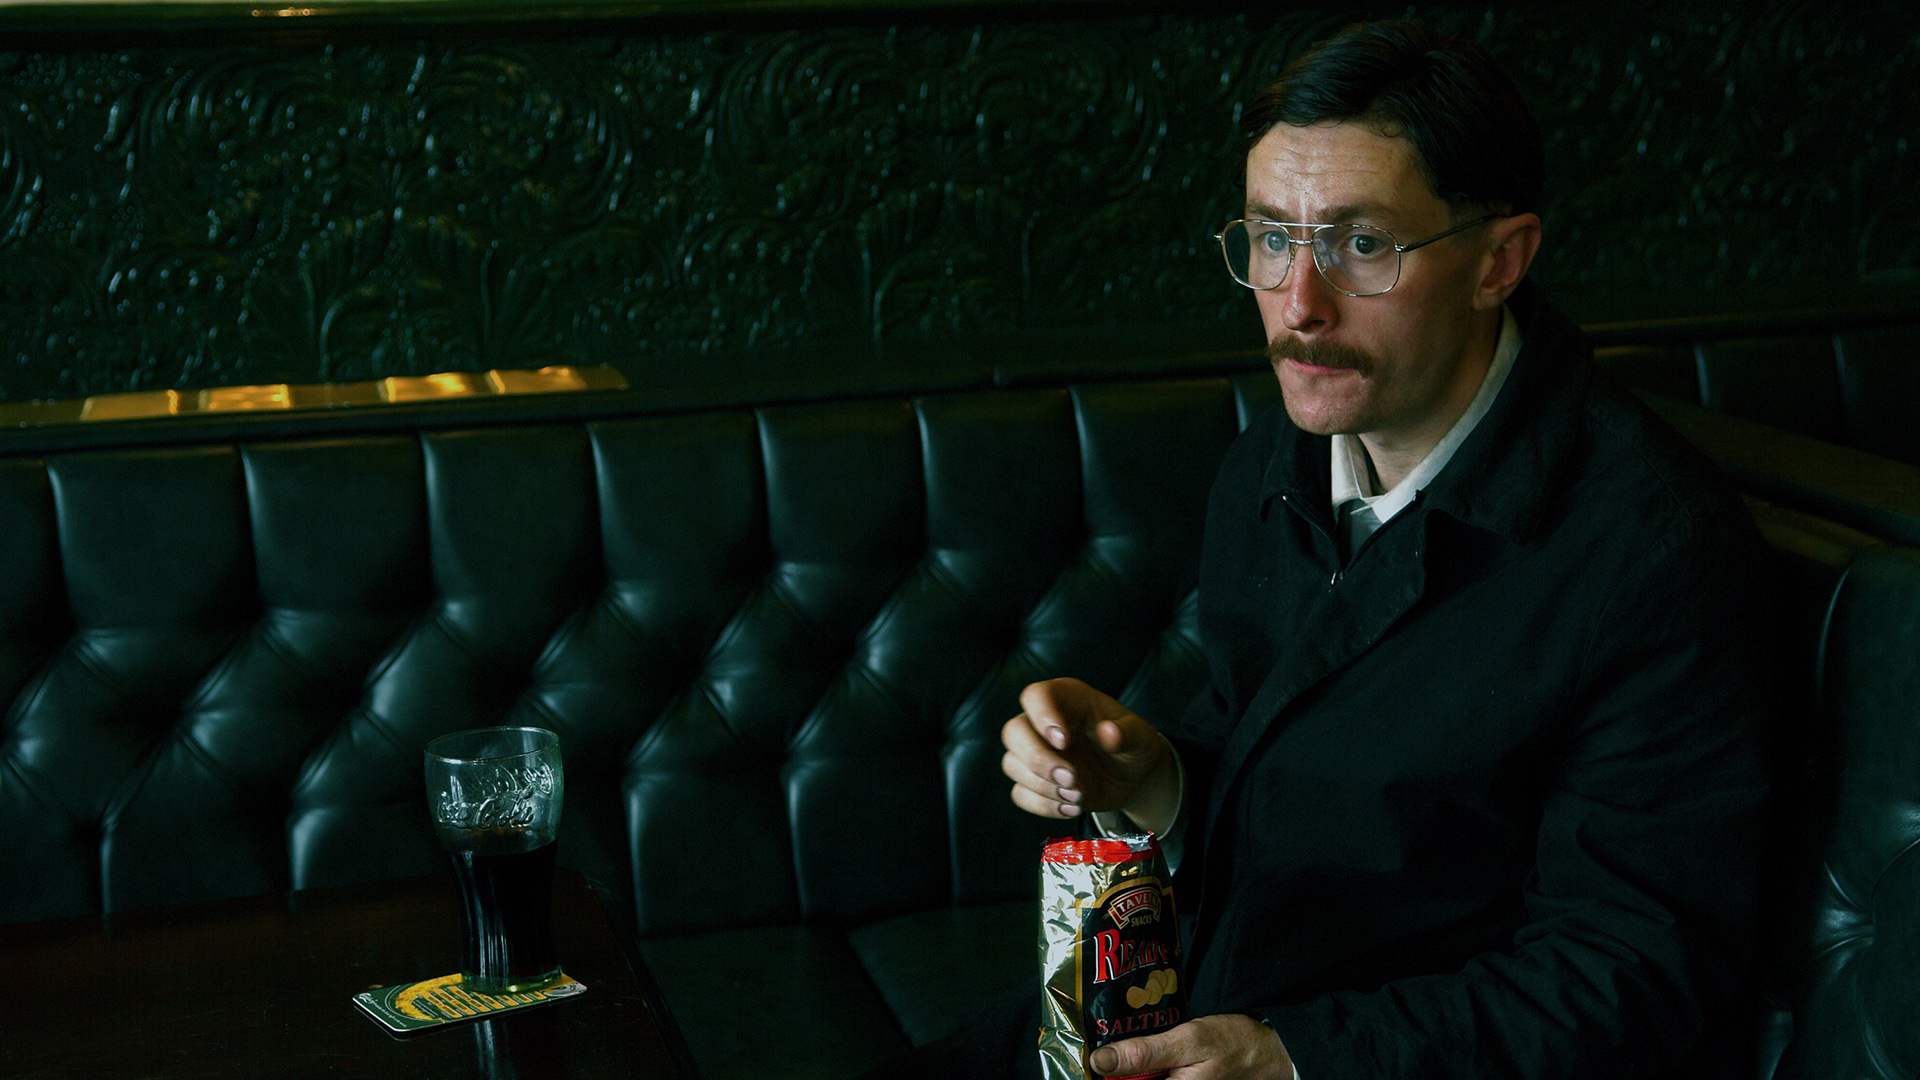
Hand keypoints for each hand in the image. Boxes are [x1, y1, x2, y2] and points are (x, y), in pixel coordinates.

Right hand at [1001, 678, 1177, 831]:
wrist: (1133, 778)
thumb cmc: (1133, 746)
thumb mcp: (1140, 737)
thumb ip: (1127, 734)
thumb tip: (1109, 733)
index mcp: (1067, 699)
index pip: (1036, 696)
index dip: (1042, 716)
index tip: (1063, 741)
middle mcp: (1043, 723)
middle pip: (1013, 732)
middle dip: (1038, 759)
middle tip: (1072, 778)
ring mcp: (1036, 752)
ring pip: (1012, 764)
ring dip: (1043, 785)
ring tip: (1079, 795)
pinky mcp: (1035, 781)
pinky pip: (1021, 794)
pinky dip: (1044, 805)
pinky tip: (1072, 808)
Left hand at [1089, 1014, 1291, 1079]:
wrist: (1270, 1054)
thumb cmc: (1233, 1045)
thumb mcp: (1187, 1041)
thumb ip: (1143, 1054)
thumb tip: (1099, 1061)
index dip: (1106, 1077)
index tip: (1094, 1060)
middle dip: (1117, 1072)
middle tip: (1110, 1051)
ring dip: (1130, 1069)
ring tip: (1127, 1050)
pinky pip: (1152, 1079)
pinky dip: (1143, 1070)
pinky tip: (1142, 1057)